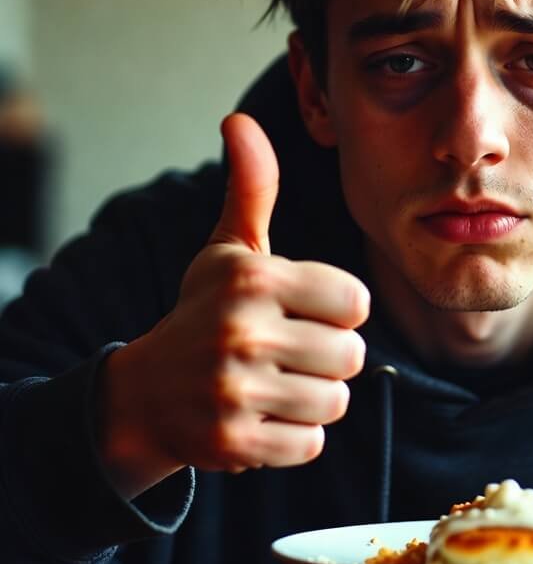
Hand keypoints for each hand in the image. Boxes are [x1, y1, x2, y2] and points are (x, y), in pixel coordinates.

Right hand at [97, 113, 368, 497]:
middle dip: (331, 357)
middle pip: (352, 355)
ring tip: (277, 383)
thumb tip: (240, 119)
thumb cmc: (204, 311)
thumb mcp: (229, 250)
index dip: (339, 310)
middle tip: (290, 353)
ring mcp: (235, 391)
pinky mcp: (233, 443)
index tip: (308, 311)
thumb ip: (252, 189)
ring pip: (335, 401)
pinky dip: (295, 436)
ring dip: (314, 397)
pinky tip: (264, 416)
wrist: (144, 393)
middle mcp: (242, 331)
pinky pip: (311, 444)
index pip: (356, 301)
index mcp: (255, 279)